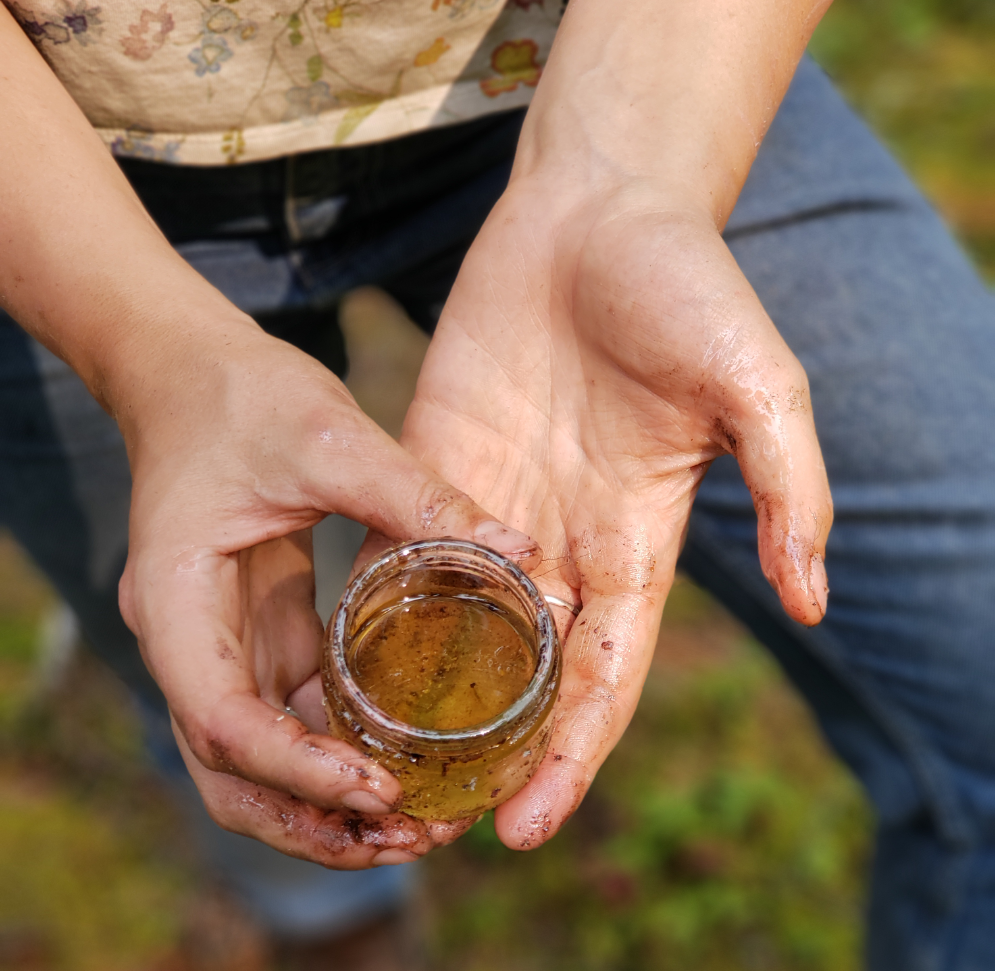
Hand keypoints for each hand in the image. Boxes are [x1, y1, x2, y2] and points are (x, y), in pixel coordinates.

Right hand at [117, 324, 539, 866]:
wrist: (192, 372)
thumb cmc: (243, 395)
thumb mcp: (330, 437)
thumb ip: (418, 495)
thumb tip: (518, 552)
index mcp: (180, 600)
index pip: (219, 719)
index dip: (295, 767)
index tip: (375, 786)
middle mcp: (191, 639)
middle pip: (231, 771)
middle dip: (311, 817)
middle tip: (406, 837)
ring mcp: (223, 643)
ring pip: (258, 759)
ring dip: (325, 801)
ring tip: (412, 826)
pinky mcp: (260, 632)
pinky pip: (289, 715)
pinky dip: (336, 752)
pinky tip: (399, 761)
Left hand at [401, 180, 832, 849]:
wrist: (597, 208)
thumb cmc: (686, 288)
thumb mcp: (759, 387)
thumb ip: (791, 491)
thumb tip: (814, 600)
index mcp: (634, 539)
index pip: (601, 673)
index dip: (570, 751)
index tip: (526, 822)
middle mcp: (558, 538)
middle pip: (519, 672)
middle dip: (485, 749)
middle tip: (432, 824)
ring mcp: (487, 501)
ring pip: (448, 624)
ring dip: (416, 696)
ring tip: (367, 767)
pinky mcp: (428, 457)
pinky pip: (394, 546)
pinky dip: (368, 606)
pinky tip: (328, 661)